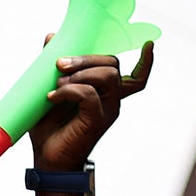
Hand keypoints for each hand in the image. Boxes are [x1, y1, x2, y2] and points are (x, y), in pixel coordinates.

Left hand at [28, 41, 153, 171]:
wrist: (46, 158)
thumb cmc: (49, 126)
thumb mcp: (48, 88)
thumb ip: (52, 64)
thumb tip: (52, 37)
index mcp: (105, 92)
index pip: (135, 76)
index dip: (146, 62)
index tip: (149, 44)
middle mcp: (112, 99)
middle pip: (112, 65)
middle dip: (86, 58)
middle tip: (59, 65)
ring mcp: (107, 110)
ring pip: (108, 76)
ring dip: (79, 73)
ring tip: (57, 84)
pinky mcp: (97, 120)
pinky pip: (89, 95)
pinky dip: (69, 90)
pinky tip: (52, 97)